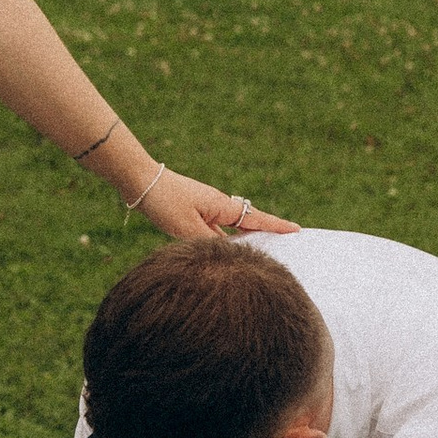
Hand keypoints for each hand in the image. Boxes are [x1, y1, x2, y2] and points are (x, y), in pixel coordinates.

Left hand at [141, 170, 295, 243]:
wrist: (140, 182)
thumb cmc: (164, 202)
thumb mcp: (187, 229)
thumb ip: (210, 243)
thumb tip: (229, 254)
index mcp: (221, 206)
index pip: (256, 219)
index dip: (277, 226)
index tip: (297, 230)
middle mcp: (218, 206)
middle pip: (248, 223)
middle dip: (266, 233)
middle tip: (288, 243)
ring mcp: (207, 209)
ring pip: (231, 229)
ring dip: (244, 239)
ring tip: (260, 255)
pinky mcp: (194, 213)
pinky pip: (216, 230)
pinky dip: (224, 241)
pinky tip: (224, 253)